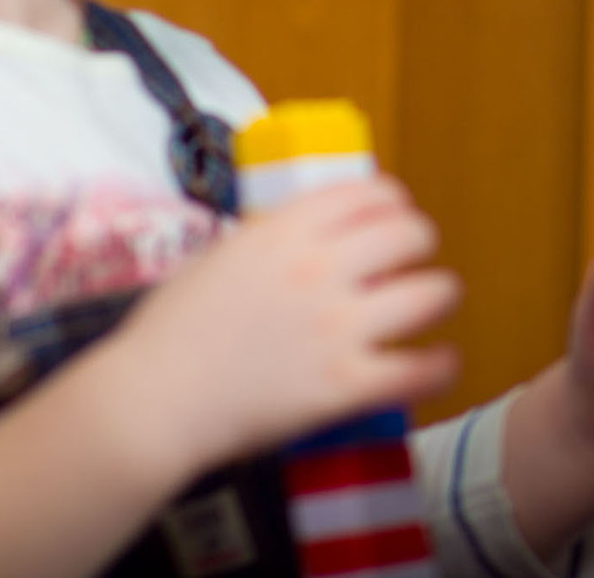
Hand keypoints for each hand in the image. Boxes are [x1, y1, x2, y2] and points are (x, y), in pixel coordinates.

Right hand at [117, 177, 460, 473]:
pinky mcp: (345, 386)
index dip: (393, 201)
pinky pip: (421, 368)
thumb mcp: (219, 257)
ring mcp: (337, 327)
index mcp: (284, 233)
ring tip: (433, 304)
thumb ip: (270, 242)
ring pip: (432, 293)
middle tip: (411, 263)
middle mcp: (319, 269)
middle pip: (411, 234)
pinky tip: (441, 363)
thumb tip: (306, 239)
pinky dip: (441, 365)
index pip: (368, 193)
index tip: (395, 214)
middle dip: (418, 245)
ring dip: (439, 295)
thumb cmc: (168, 335)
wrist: (151, 401)